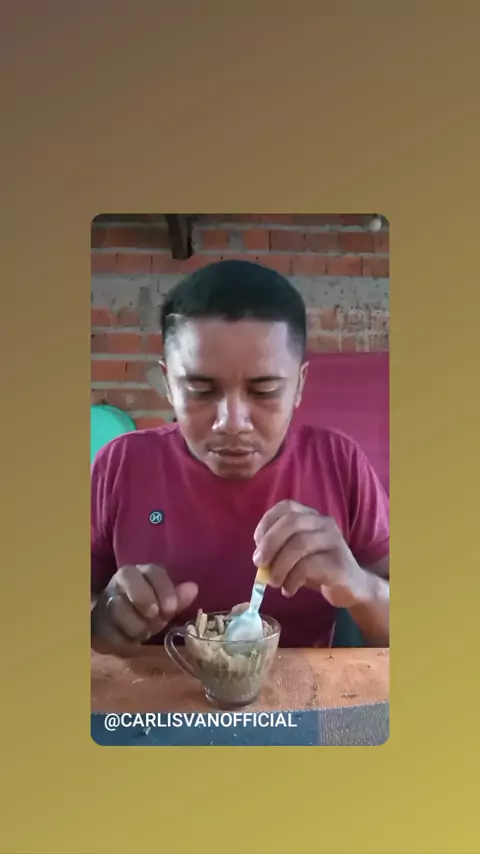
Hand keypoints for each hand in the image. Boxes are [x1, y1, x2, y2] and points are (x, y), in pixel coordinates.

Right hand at [91, 564, 197, 655]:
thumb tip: (193, 588)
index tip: (170, 610)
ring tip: (143, 633)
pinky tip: (131, 643)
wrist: (114, 626)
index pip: (154, 572)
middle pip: (132, 583)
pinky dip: (124, 642)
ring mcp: (106, 598)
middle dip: (145, 602)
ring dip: (136, 626)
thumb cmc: (145, 611)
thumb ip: (177, 597)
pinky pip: (110, 632)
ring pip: (119, 607)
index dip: (164, 590)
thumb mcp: (163, 604)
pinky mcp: (95, 621)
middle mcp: (121, 579)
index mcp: (142, 572)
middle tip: (154, 619)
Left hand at [253, 500, 368, 607]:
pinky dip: (292, 579)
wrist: (352, 588)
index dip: (267, 523)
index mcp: (312, 517)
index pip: (286, 507)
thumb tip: (259, 559)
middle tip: (259, 564)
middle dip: (270, 544)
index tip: (257, 544)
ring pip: (300, 544)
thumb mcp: (296, 556)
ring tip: (274, 582)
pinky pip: (309, 566)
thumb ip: (278, 551)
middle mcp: (324, 523)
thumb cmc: (319, 569)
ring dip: (280, 565)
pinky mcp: (339, 563)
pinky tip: (289, 590)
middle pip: (292, 522)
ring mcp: (334, 541)